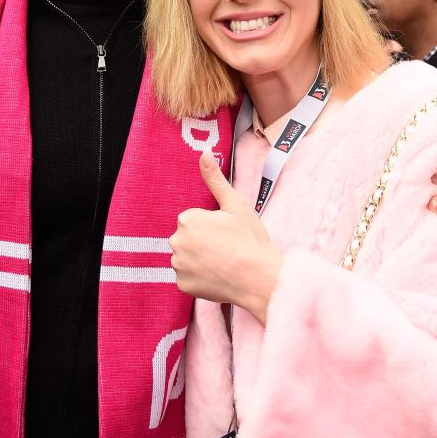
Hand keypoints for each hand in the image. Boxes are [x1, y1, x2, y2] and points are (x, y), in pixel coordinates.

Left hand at [169, 149, 281, 324]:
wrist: (260, 279)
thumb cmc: (250, 240)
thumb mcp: (234, 205)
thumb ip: (214, 178)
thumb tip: (204, 152)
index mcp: (187, 219)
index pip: (195, 220)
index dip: (213, 225)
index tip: (228, 233)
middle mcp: (176, 242)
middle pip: (188, 238)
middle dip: (204, 241)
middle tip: (228, 248)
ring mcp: (178, 266)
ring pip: (187, 257)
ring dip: (200, 259)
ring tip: (224, 262)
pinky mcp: (183, 285)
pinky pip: (188, 278)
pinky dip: (200, 278)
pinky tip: (218, 276)